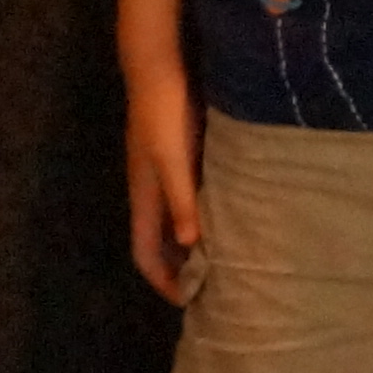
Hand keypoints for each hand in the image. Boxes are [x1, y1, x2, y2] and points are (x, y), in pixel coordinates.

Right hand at [125, 74, 204, 303]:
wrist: (159, 69)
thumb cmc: (164, 115)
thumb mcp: (174, 160)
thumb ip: (182, 201)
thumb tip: (190, 247)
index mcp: (144, 197)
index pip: (144, 254)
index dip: (161, 281)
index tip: (188, 303)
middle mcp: (150, 191)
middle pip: (160, 243)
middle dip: (179, 268)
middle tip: (213, 286)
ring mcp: (163, 173)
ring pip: (175, 221)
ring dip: (192, 243)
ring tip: (225, 258)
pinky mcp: (178, 156)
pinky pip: (188, 198)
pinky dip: (202, 215)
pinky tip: (228, 213)